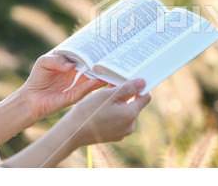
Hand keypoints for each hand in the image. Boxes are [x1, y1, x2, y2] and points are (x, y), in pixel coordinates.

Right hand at [0, 79, 150, 166]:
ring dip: (118, 103)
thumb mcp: (107, 95)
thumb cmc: (88, 112)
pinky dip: (113, 113)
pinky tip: (101, 109)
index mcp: (130, 114)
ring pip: (126, 112)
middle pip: (135, 104)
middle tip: (111, 87)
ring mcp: (122, 133)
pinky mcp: (114, 136)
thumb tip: (143, 82)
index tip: (129, 82)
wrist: (71, 133)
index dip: (139, 88)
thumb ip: (127, 88)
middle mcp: (130, 126)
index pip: (146, 97)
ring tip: (103, 98)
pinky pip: (119, 121)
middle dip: (126, 95)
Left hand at [20, 54, 105, 120]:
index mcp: (74, 64)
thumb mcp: (44, 62)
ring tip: (111, 68)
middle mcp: (79, 75)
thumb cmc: (38, 77)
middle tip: (114, 56)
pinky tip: (98, 80)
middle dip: (104, 63)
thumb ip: (56, 60)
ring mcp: (79, 85)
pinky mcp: (75, 96)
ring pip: (95, 79)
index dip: (95, 52)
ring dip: (103, 75)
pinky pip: (86, 90)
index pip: (87, 57)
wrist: (30, 98)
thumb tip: (71, 65)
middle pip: (95, 68)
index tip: (106, 46)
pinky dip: (93, 85)